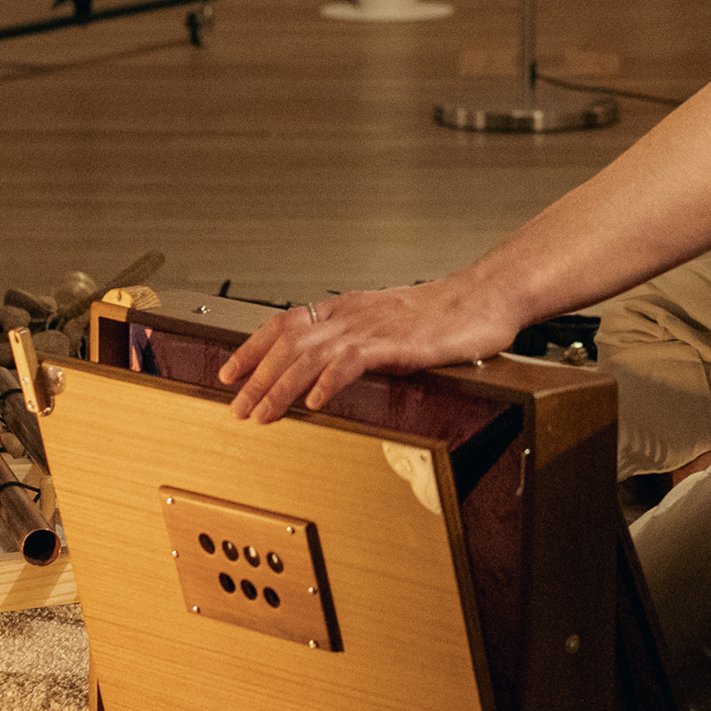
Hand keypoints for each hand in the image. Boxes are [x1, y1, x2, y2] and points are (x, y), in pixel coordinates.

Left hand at [217, 275, 519, 422]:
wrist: (484, 298)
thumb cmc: (442, 314)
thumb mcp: (386, 323)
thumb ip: (355, 340)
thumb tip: (325, 365)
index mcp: (346, 308)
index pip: (283, 323)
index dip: (251, 348)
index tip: (227, 373)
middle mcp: (351, 313)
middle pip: (287, 342)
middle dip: (255, 376)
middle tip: (236, 406)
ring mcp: (372, 327)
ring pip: (310, 355)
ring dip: (280, 387)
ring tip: (263, 412)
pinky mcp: (395, 342)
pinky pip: (351, 362)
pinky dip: (328, 382)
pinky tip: (316, 402)